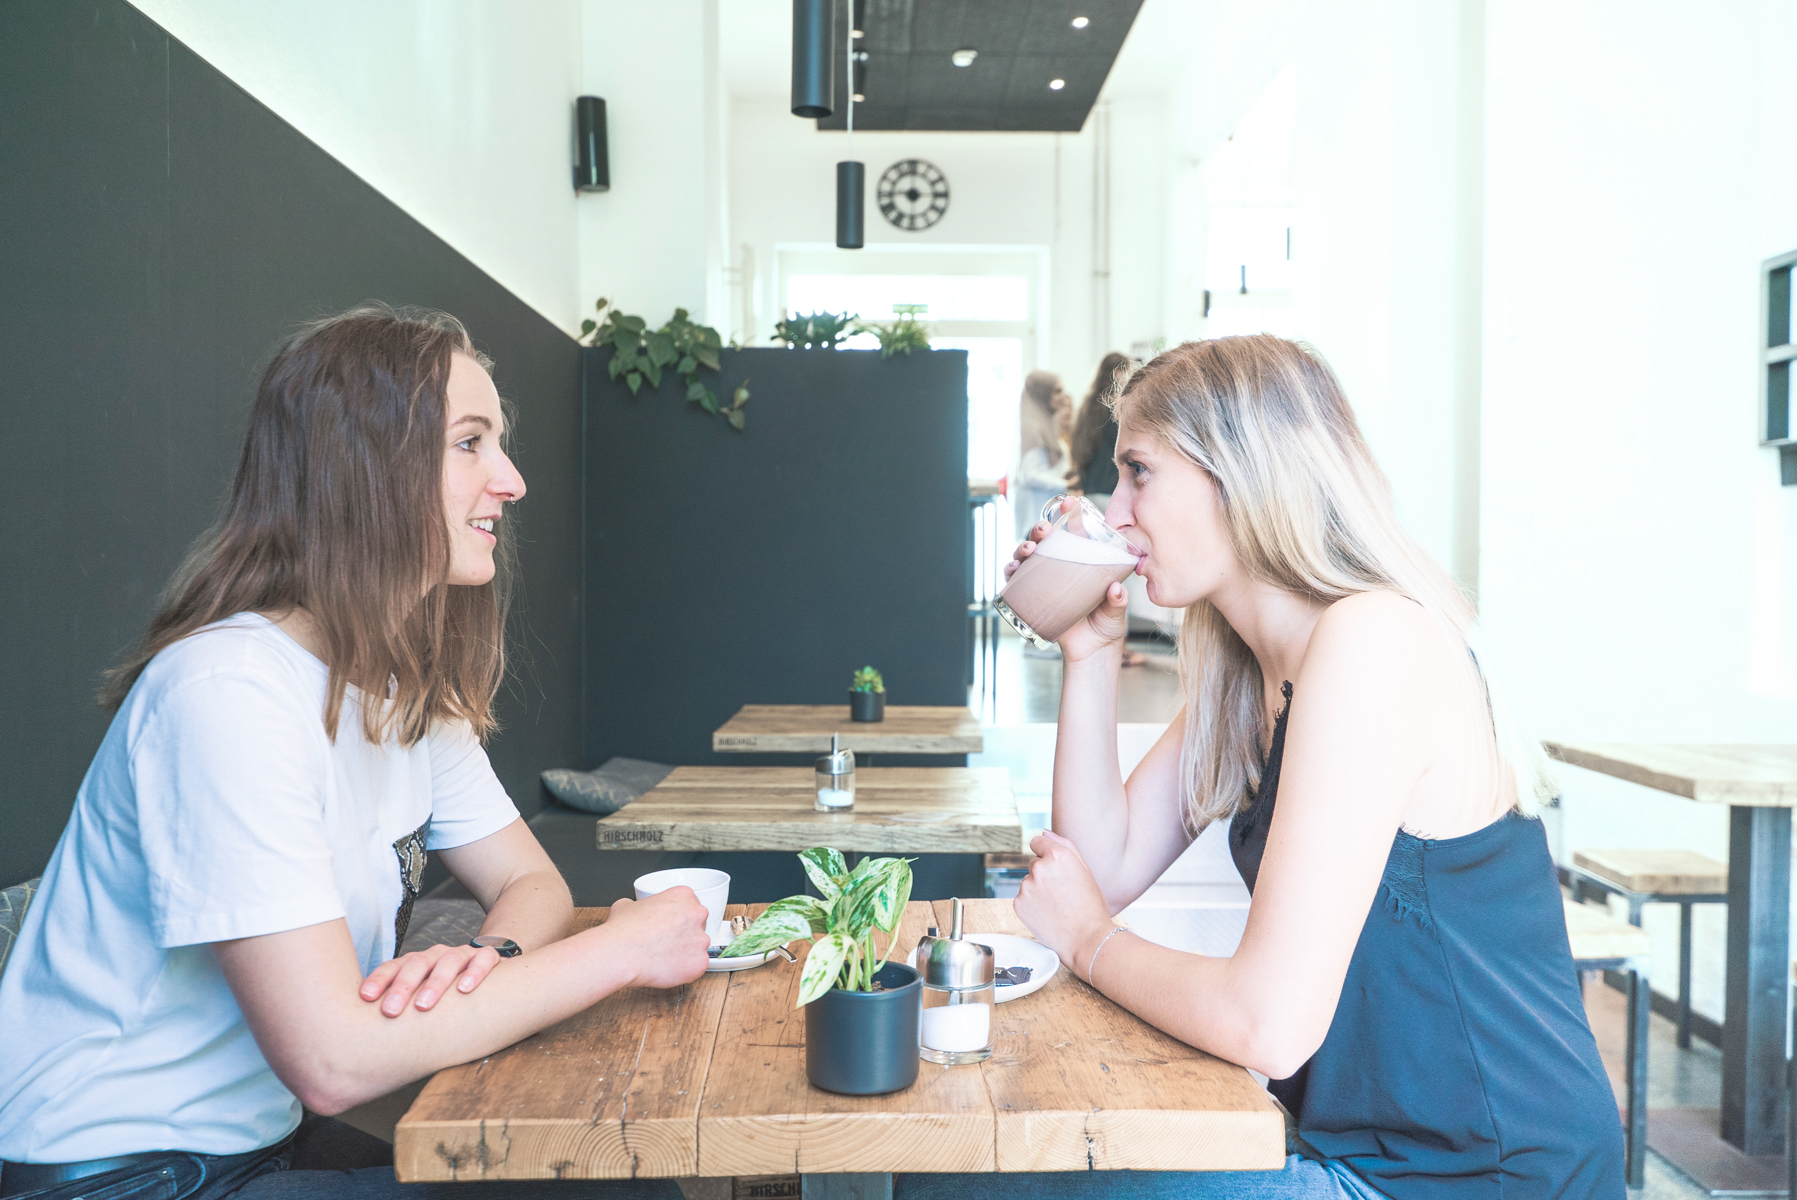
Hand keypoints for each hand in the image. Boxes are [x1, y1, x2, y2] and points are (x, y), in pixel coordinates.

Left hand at [360, 942, 501, 1015]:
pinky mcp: (488, 958)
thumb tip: (364, 1040)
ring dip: (435, 982)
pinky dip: (474, 972)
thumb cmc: (444, 996)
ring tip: (424, 1005)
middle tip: (391, 1011)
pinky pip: (483, 959)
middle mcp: (436, 956)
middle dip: (402, 987)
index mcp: (415, 964)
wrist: (487, 977)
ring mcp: (462, 955)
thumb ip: (400, 1009)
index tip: (366, 998)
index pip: (393, 967)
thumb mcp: (419, 998)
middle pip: (417, 964)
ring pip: (448, 961)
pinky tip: (465, 989)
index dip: (379, 980)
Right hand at [601, 888, 712, 988]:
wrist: (621, 954)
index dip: (678, 918)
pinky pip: (697, 967)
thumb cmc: (623, 931)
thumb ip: (639, 905)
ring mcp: (701, 939)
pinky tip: (668, 968)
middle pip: (698, 925)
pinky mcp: (701, 962)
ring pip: (698, 947)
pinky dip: (685, 971)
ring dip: (685, 953)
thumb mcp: (626, 905)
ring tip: (664, 957)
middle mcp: (698, 914)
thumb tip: (634, 909)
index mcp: (683, 896)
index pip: (690, 906)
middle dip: (685, 935)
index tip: (669, 926)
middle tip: (666, 943)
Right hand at [1002, 499, 1130, 663]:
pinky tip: (1012, 569)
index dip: (1069, 516)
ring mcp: (1044, 582)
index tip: (1069, 502)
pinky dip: (1010, 572)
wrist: (1092, 652)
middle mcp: (1061, 568)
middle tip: (1044, 530)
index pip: (1073, 533)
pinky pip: (1016, 582)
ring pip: (1027, 556)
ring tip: (1029, 549)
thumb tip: (1115, 589)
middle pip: (1045, 541)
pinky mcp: (1032, 598)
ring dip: (1023, 547)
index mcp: (1082, 563)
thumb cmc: (1107, 625)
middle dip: (1040, 529)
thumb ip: (1118, 600)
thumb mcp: (1117, 610)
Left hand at [1012, 831, 1115, 977]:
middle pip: (1034, 863)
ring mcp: (1027, 886)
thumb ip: (1064, 845)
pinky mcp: (1019, 903)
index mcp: (1058, 855)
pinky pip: (1023, 898)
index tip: (1054, 866)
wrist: (1087, 939)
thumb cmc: (1090, 906)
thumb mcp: (1085, 870)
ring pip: (1029, 882)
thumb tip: (1043, 832)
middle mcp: (1040, 867)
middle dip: (1045, 874)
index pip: (1038, 841)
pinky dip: (1032, 905)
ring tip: (1058, 906)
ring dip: (1038, 890)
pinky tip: (1048, 913)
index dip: (1046, 853)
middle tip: (1063, 893)